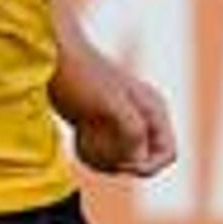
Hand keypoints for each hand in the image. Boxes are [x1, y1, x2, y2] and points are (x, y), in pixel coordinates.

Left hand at [54, 50, 177, 178]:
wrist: (55, 57)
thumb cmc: (82, 76)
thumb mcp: (109, 103)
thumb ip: (132, 130)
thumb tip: (140, 157)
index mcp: (154, 111)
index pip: (167, 154)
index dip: (149, 167)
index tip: (121, 164)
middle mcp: (143, 118)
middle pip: (145, 159)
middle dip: (122, 164)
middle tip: (95, 155)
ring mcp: (123, 121)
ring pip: (125, 158)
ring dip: (106, 162)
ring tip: (84, 147)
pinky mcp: (104, 123)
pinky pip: (108, 151)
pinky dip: (95, 155)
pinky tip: (78, 141)